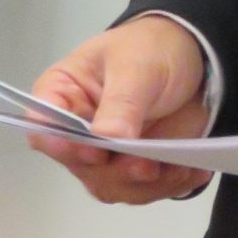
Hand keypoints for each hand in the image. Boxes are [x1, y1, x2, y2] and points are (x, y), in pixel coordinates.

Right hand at [28, 15, 211, 205]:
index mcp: (62, 95)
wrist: (192, 55)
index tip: (92, 153)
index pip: (44, 128)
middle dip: (115, 172)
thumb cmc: (150, 48)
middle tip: (146, 166)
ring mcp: (106, 154)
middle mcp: (77, 132)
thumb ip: (121, 101)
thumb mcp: (136, 65)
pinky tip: (193, 171)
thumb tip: (108, 139)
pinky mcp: (136, 166)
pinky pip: (145, 189)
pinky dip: (170, 185)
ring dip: (145, 185)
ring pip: (112, 186)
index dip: (62, 146)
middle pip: (80, 167)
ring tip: (180, 168)